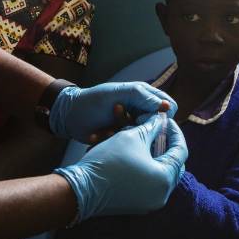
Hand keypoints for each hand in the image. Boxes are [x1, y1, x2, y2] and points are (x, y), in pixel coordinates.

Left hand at [49, 82, 176, 141]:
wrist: (70, 115)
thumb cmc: (93, 100)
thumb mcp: (117, 93)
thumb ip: (143, 96)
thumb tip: (168, 107)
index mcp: (145, 96)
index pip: (169, 107)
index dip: (161, 116)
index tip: (142, 119)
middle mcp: (142, 111)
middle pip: (158, 126)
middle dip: (141, 128)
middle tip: (123, 126)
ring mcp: (133, 126)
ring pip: (144, 138)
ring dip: (124, 135)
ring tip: (108, 129)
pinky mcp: (123, 139)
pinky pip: (129, 145)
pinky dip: (114, 141)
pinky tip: (100, 135)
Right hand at [54, 113, 186, 221]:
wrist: (80, 188)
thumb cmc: (107, 161)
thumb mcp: (132, 137)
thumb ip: (151, 127)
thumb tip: (160, 121)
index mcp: (165, 179)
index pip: (181, 151)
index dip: (174, 131)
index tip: (165, 120)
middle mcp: (162, 195)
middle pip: (174, 165)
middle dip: (167, 145)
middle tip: (158, 131)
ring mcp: (150, 203)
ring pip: (162, 175)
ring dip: (157, 157)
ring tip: (147, 141)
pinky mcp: (138, 205)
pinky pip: (150, 184)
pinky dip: (148, 169)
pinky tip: (137, 156)